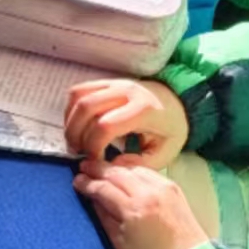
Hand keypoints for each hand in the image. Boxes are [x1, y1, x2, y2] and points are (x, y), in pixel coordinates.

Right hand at [65, 78, 188, 167]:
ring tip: (75, 142)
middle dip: (77, 134)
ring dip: (70, 122)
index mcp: (143, 110)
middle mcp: (126, 92)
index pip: (106, 125)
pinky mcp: (106, 82)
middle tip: (79, 154)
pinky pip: (79, 90)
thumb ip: (140, 164)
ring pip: (79, 97)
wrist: (178, 100)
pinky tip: (76, 127)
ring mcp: (114, 83)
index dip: (94, 146)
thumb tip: (112, 166)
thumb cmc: (171, 128)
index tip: (96, 161)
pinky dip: (71, 109)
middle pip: (86, 108)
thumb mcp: (165, 152)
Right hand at [73, 161, 208, 248]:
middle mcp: (148, 192)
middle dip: (98, 169)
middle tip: (83, 166)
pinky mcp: (173, 186)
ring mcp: (162, 187)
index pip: (104, 188)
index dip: (87, 183)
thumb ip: (104, 216)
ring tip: (102, 167)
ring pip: (132, 168)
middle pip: (116, 173)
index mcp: (133, 209)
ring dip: (115, 167)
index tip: (76, 181)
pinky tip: (125, 171)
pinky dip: (133, 169)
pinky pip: (148, 171)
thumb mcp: (119, 244)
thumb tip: (92, 197)